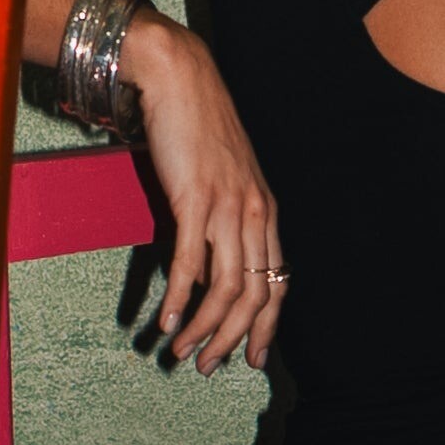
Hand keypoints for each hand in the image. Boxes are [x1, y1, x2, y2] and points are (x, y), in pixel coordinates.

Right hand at [123, 17, 285, 376]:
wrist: (180, 78)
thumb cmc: (198, 127)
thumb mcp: (221, 181)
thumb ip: (221, 224)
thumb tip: (206, 273)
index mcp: (265, 210)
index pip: (277, 283)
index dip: (266, 327)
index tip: (252, 360)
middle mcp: (254, 212)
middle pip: (255, 294)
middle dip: (234, 339)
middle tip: (209, 366)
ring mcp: (227, 205)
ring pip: (226, 286)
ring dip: (205, 328)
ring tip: (183, 353)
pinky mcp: (194, 197)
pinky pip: (189, 260)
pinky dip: (180, 297)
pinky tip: (167, 320)